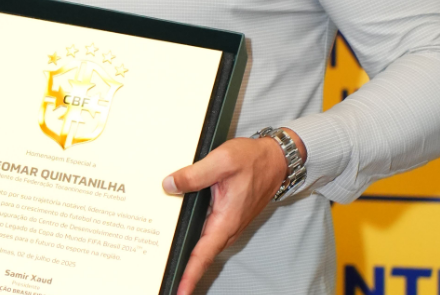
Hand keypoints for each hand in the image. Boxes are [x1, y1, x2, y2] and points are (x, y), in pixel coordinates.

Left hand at [162, 131, 303, 294]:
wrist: (274, 158)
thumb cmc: (253, 160)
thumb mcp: (221, 160)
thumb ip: (194, 174)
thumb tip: (170, 185)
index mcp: (226, 220)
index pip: (203, 254)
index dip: (190, 274)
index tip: (179, 291)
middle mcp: (227, 227)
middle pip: (201, 255)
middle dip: (184, 269)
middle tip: (164, 278)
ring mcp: (227, 223)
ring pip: (203, 245)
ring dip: (188, 256)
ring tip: (167, 264)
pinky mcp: (226, 216)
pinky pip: (207, 233)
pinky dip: (194, 240)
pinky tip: (179, 236)